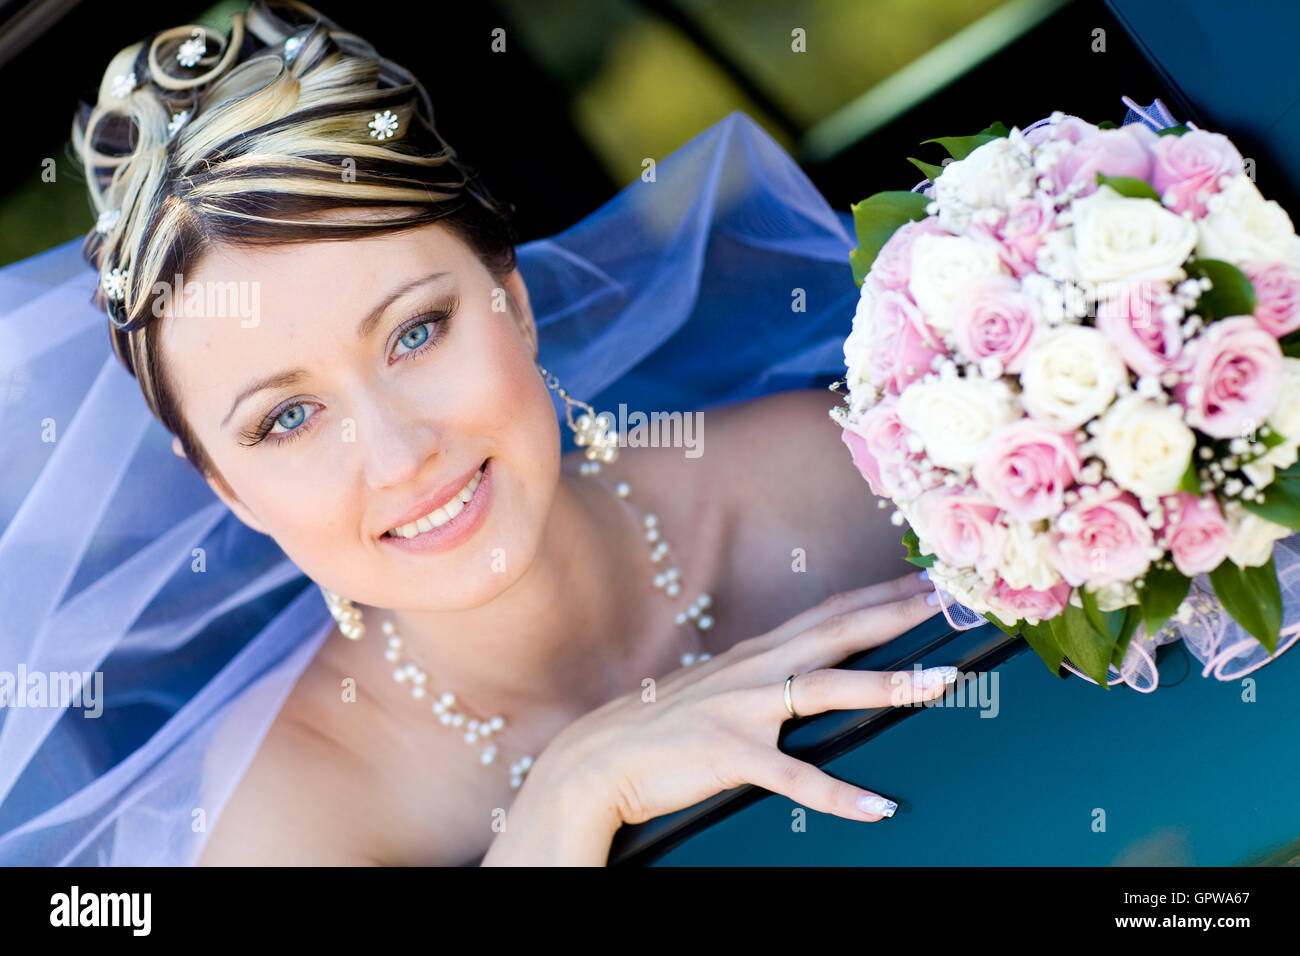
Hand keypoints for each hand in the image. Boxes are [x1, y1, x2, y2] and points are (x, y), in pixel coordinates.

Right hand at [539, 570, 954, 829]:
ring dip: (888, 683)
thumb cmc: (659, 725)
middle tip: (952, 599)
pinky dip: (839, 794)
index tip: (925, 579)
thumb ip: (757, 675)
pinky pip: (794, 777)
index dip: (878, 594)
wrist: (598, 758)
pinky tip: (879, 807)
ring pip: (828, 689)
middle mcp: (754, 670)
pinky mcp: (731, 755)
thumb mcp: (714, 687)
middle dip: (898, 613)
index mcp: (754, 654)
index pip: (827, 612)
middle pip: (838, 632)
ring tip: (941, 682)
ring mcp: (743, 710)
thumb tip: (796, 672)